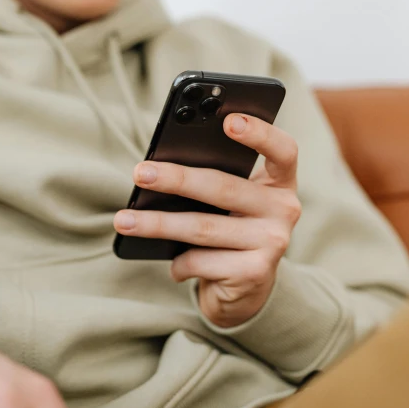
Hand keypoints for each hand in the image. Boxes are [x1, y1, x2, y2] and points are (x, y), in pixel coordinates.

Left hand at [114, 113, 300, 327]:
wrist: (247, 287)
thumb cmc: (230, 227)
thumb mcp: (231, 200)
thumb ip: (215, 178)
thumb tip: (159, 167)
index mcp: (280, 182)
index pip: (283, 150)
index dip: (260, 133)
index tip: (228, 120)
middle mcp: (284, 209)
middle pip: (224, 187)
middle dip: (176, 179)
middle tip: (141, 172)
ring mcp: (273, 242)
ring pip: (203, 227)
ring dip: (158, 224)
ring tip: (124, 220)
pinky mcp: (256, 273)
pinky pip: (203, 261)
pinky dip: (180, 263)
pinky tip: (171, 264)